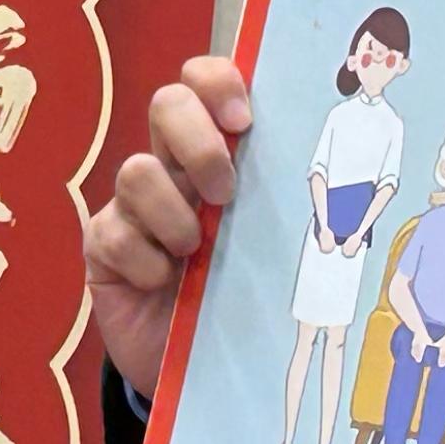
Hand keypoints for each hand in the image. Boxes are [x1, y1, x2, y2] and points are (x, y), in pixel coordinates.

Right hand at [86, 56, 250, 398]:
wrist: (205, 362)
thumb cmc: (245, 290)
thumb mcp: (268, 240)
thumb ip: (281, 201)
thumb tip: (340, 180)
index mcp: (216, 151)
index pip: (205, 80)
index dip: (218, 82)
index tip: (243, 122)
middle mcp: (172, 166)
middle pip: (167, 103)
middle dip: (198, 144)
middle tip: (225, 193)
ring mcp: (132, 205)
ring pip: (136, 170)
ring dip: (173, 214)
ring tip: (194, 253)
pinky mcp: (104, 247)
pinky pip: (111, 234)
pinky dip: (145, 261)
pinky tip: (164, 284)